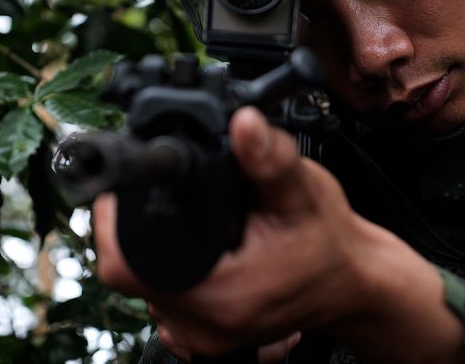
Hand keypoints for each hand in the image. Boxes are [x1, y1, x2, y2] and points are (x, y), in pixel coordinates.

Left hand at [93, 106, 463, 362]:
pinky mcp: (207, 340)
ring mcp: (203, 339)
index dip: (112, 222)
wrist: (351, 282)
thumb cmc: (328, 241)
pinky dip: (166, 273)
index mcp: (221, 294)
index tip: (123, 192)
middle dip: (133, 230)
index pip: (125, 265)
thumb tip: (243, 124)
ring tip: (187, 225)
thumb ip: (268, 160)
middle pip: (127, 275)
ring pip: (143, 289)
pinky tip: (195, 253)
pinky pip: (163, 302)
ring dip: (150, 253)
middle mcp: (205, 326)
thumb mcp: (303, 193)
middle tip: (164, 200)